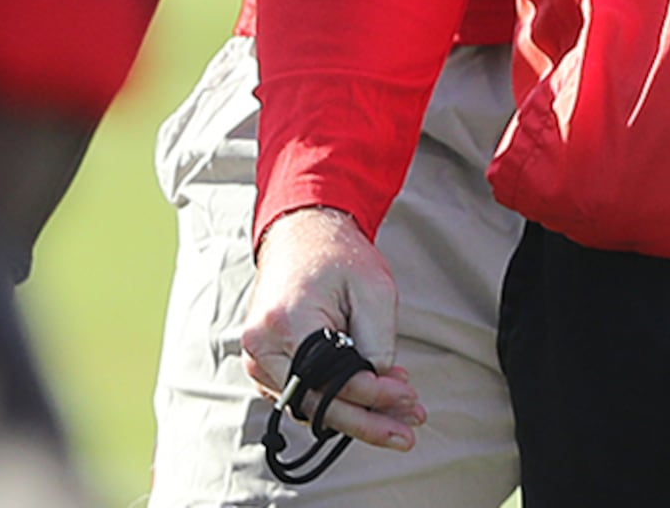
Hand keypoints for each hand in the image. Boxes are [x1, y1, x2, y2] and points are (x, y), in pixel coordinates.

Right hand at [242, 207, 424, 454]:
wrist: (301, 236)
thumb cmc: (338, 258)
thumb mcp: (374, 289)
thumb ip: (377, 341)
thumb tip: (378, 387)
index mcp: (287, 323)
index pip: (333, 381)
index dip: (376, 396)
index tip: (411, 399)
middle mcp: (262, 347)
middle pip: (318, 405)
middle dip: (367, 422)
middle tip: (408, 432)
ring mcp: (258, 359)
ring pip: (310, 407)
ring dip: (356, 414)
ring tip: (399, 416)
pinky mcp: (265, 365)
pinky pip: (303, 396)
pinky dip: (337, 401)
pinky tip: (374, 400)